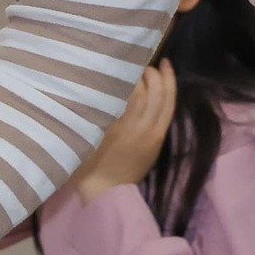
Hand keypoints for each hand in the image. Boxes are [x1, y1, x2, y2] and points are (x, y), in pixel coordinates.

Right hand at [71, 60, 174, 202]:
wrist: (107, 192)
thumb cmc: (88, 163)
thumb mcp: (84, 135)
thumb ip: (92, 111)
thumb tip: (97, 85)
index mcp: (122, 126)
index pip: (134, 91)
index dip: (131, 74)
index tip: (122, 62)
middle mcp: (142, 127)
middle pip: (153, 91)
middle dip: (148, 73)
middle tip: (137, 63)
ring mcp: (153, 133)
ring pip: (166, 99)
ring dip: (164, 80)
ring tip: (161, 64)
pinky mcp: (158, 139)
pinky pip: (169, 110)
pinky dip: (170, 93)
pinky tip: (167, 81)